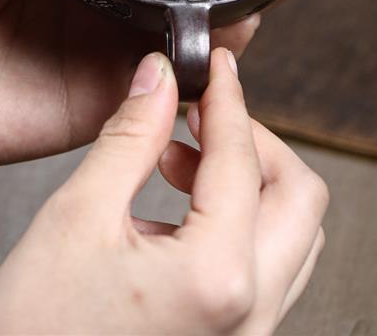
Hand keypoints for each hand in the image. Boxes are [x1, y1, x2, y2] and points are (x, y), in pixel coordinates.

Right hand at [0, 48, 328, 335]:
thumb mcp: (76, 219)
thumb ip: (130, 137)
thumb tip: (159, 78)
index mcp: (216, 278)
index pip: (242, 159)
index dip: (227, 98)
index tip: (216, 66)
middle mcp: (250, 316)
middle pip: (300, 197)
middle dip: (254, 142)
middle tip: (201, 114)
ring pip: (293, 236)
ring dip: (249, 183)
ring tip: (179, 159)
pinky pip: (265, 271)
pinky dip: (239, 224)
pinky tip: (179, 207)